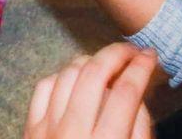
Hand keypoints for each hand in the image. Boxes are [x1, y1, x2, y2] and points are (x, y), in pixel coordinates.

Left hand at [25, 45, 155, 138]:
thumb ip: (138, 130)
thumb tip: (137, 93)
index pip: (126, 91)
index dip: (142, 67)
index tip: (151, 56)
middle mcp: (74, 133)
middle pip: (95, 74)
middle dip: (116, 54)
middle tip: (132, 51)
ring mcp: (47, 130)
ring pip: (68, 74)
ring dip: (89, 61)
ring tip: (107, 63)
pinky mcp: (30, 131)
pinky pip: (44, 87)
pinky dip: (62, 75)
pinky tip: (75, 78)